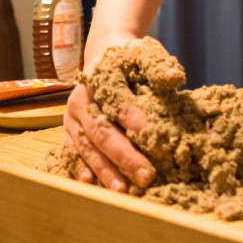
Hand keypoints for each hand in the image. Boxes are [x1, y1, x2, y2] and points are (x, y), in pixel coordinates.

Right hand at [63, 36, 155, 191]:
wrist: (104, 52)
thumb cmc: (130, 57)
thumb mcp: (145, 54)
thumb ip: (158, 67)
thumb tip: (175, 78)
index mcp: (100, 78)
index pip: (121, 106)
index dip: (139, 124)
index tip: (159, 142)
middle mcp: (81, 98)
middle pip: (103, 132)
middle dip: (125, 157)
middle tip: (147, 176)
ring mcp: (72, 116)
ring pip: (87, 146)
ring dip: (105, 170)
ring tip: (122, 190)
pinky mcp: (68, 130)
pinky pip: (72, 151)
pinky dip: (82, 168)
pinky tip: (91, 184)